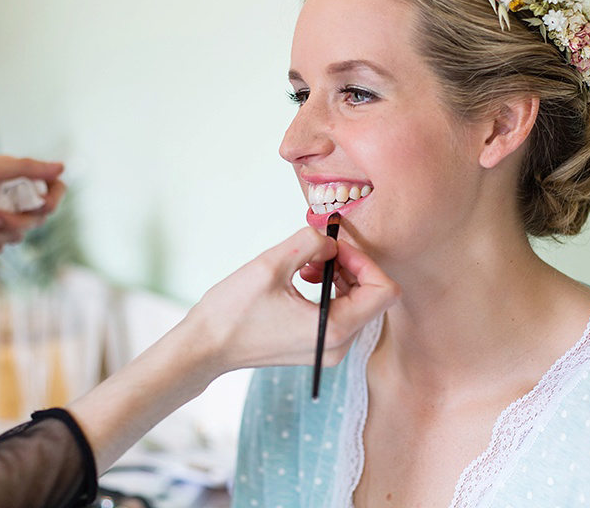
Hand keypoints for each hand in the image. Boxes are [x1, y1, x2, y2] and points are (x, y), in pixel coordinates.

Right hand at [68, 226, 399, 471]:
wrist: (205, 347)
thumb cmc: (232, 311)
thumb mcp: (271, 264)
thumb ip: (310, 243)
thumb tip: (333, 240)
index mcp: (335, 329)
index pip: (384, 291)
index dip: (365, 262)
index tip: (336, 248)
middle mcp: (339, 345)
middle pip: (373, 296)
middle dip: (350, 265)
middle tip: (318, 251)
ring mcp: (329, 349)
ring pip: (357, 302)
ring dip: (338, 275)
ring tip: (306, 264)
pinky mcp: (317, 346)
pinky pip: (341, 311)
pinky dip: (329, 289)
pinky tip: (301, 277)